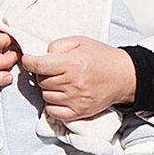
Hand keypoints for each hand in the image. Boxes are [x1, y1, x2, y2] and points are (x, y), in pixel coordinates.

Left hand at [20, 36, 135, 120]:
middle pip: (41, 81)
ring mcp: (76, 100)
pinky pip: (53, 111)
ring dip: (49, 89)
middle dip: (44, 74)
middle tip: (55, 70)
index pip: (39, 65)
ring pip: (46, 96)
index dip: (29, 61)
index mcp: (73, 64)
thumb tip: (41, 56)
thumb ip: (58, 46)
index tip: (28, 60)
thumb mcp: (81, 42)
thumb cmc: (102, 57)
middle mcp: (73, 83)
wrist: (124, 76)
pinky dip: (52, 104)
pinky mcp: (79, 112)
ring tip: (62, 82)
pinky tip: (61, 95)